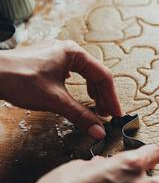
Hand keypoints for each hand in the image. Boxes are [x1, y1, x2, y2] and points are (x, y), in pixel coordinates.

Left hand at [0, 40, 121, 139]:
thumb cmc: (19, 79)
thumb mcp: (55, 100)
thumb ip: (80, 116)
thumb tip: (99, 131)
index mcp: (74, 53)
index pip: (103, 76)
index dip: (112, 98)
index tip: (115, 114)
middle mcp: (67, 51)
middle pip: (95, 75)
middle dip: (102, 97)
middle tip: (106, 115)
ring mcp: (56, 55)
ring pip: (84, 75)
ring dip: (91, 93)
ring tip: (95, 108)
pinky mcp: (47, 62)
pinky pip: (72, 75)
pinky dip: (78, 88)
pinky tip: (77, 95)